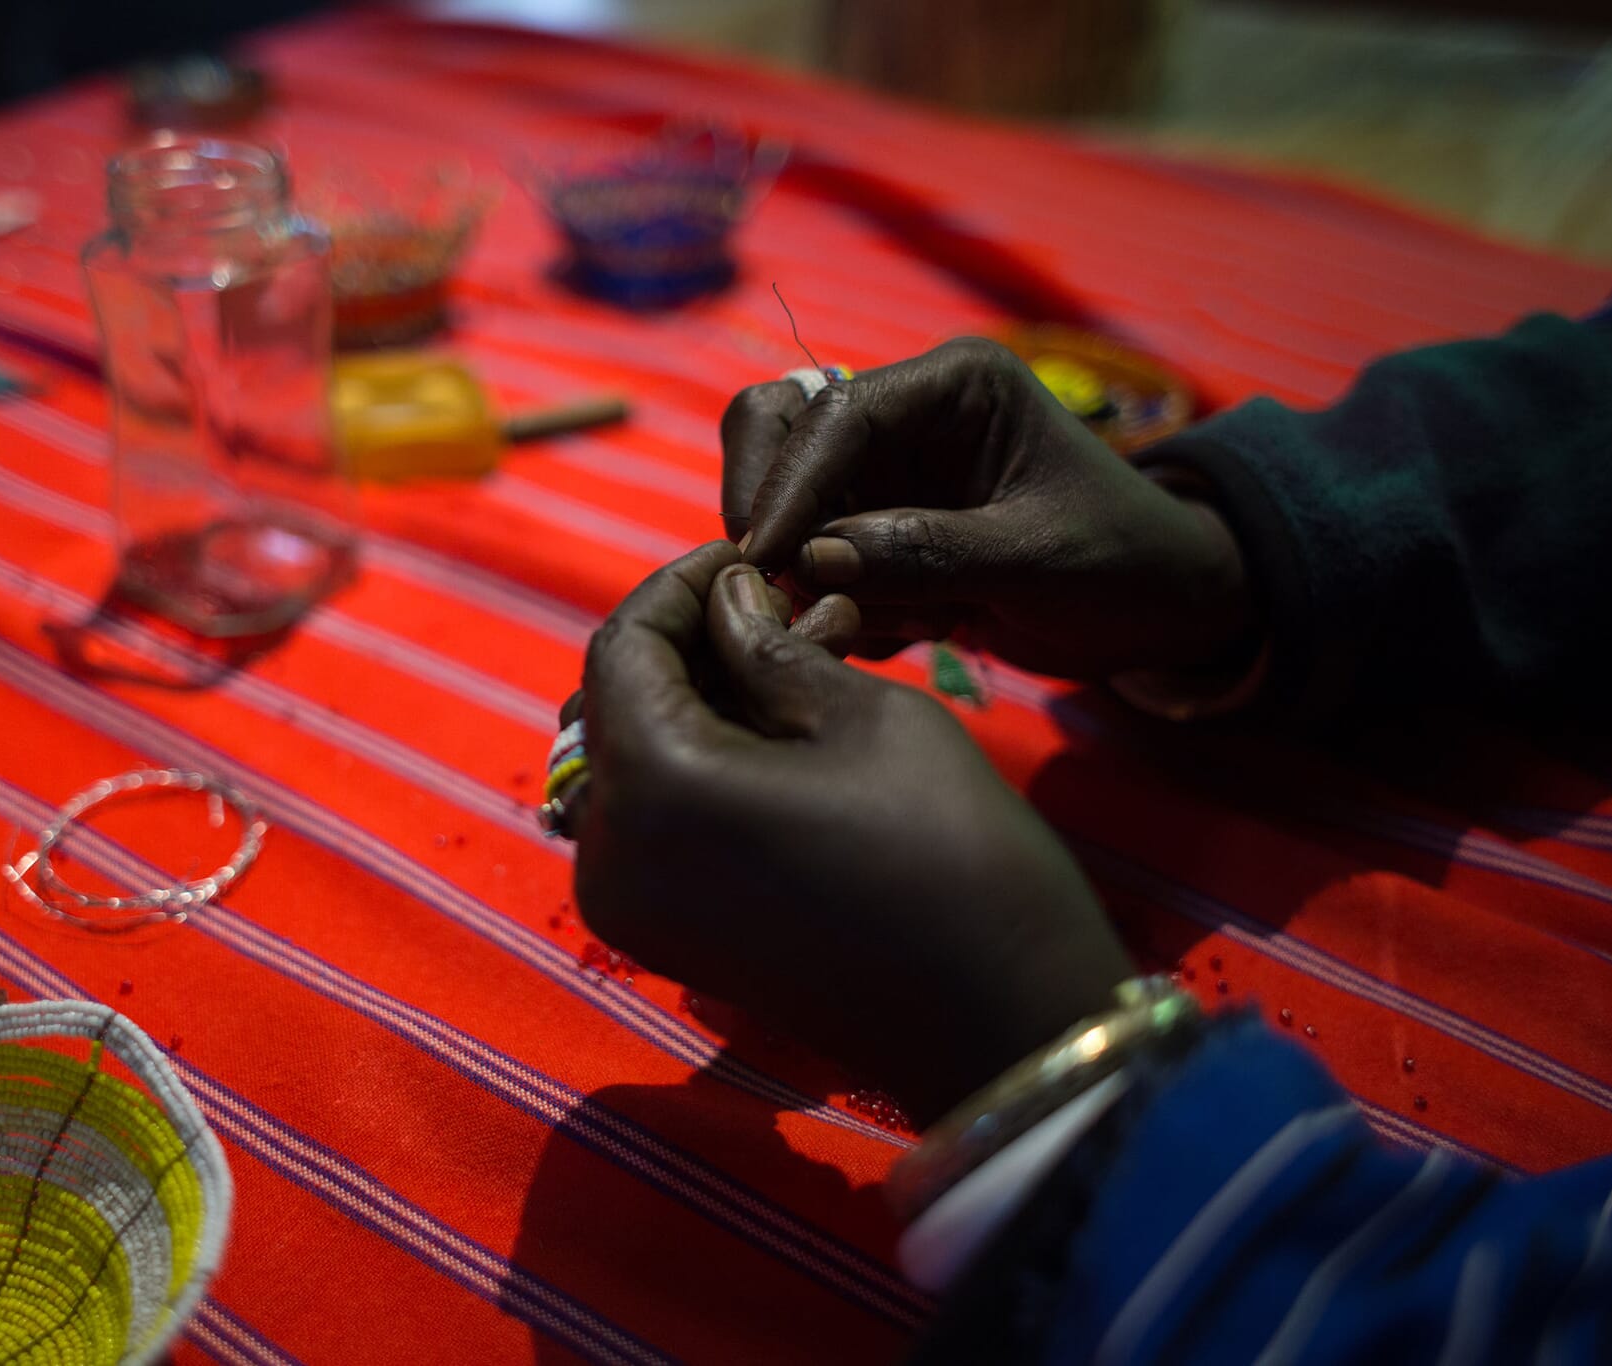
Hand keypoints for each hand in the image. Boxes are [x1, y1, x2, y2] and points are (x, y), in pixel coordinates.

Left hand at [572, 542, 1129, 1123]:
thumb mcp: (863, 716)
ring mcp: (630, 908)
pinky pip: (653, 820)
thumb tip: (726, 598)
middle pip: (614, 705)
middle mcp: (608, 856)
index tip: (751, 558)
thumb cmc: (951, 853)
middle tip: (782, 605)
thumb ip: (768, 644)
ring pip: (632, 761)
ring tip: (796, 660)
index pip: (623, 646)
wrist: (1003, 1021)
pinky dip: (698, 765)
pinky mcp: (663, 937)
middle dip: (690, 644)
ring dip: (697, 701)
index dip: (682, 585)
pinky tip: (780, 733)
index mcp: (650, 790)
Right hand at [721, 338, 1254, 676]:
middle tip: (776, 587)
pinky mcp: (878, 532)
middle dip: (770, 510)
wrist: (1160, 609)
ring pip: (785, 505)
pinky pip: (814, 562)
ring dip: (809, 571)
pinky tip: (910, 634)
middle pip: (777, 429)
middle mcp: (905, 418)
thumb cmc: (1122, 561)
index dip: (787, 483)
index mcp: (952, 386)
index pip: (832, 413)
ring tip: (885, 625)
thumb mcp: (1036, 558)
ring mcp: (886, 475)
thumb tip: (813, 560)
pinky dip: (839, 605)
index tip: (764, 558)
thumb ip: (927, 553)